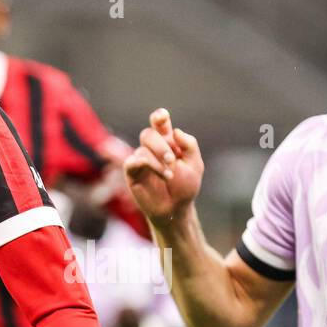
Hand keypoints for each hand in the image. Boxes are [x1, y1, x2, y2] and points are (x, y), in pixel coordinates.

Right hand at [124, 109, 203, 227]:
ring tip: (169, 176)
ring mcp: (141, 160)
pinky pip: (131, 162)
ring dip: (157, 162)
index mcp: (168, 142)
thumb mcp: (195, 165)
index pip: (160, 123)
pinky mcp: (132, 173)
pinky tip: (150, 167)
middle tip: (171, 161)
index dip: (159, 117)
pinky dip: (141, 162)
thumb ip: (189, 145)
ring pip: (143, 149)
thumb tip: (176, 131)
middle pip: (149, 134)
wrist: (176, 210)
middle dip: (161, 145)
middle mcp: (152, 148)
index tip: (162, 118)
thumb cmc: (186, 187)